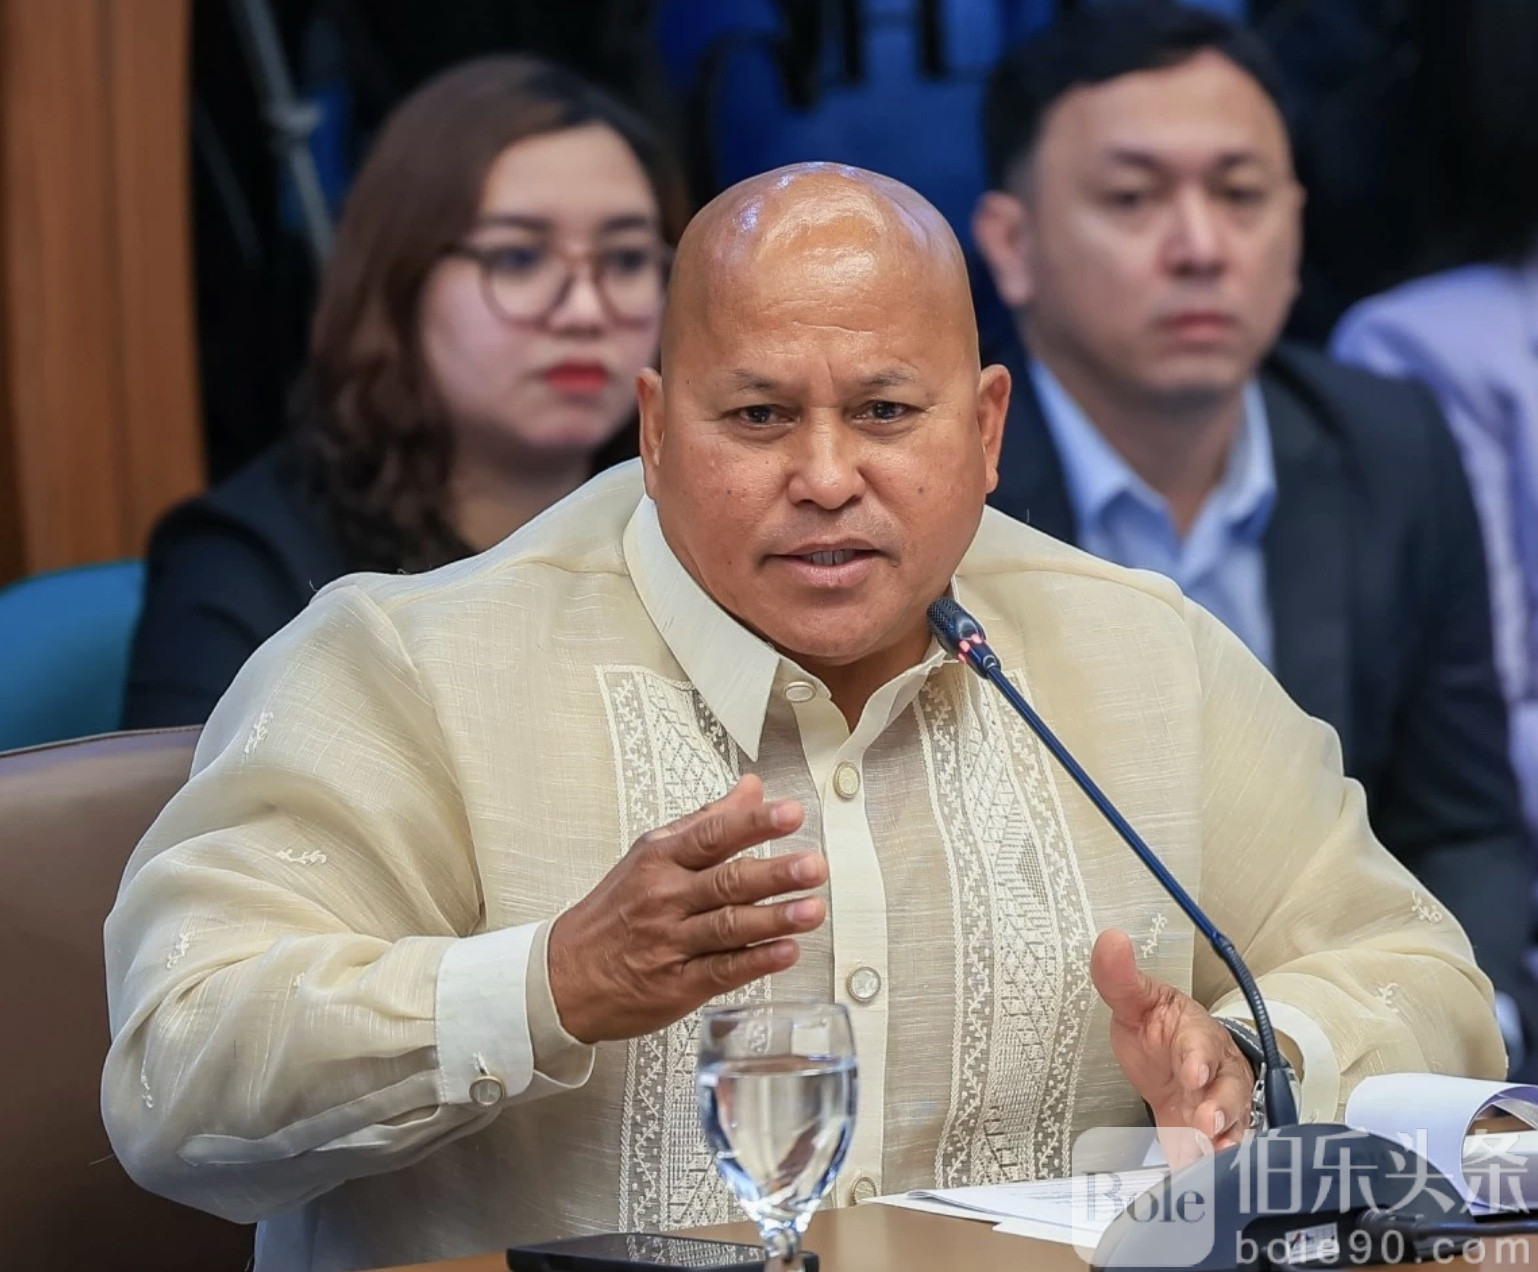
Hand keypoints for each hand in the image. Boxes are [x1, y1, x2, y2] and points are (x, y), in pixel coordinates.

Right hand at [547, 774, 825, 1043]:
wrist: (564, 975)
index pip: (713, 835)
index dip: (754, 823)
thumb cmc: (614, 911)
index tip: (790, 813)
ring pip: (729, 926)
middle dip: (774, 873)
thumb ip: (707, 821)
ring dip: (774, 919)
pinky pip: (722, 971)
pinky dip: (756, 961)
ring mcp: (672, 942)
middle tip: (813, 866)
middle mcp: (667, 898)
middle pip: (727, 882)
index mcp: (661, 860)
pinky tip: (786, 952)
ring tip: (813, 910)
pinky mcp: (679, 985)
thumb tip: (753, 789)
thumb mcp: (652, 853)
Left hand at [1091, 929, 1254, 1166]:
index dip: (1198, 1057)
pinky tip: (1204, 1171)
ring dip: (1224, 1138)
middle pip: (1229, 1088)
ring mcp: (1217, 1104)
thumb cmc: (1160, 1029)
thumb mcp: (1136, 1002)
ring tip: (1214, 1153)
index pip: (1200, 1043)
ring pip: (1233, 1122)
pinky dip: (1213, 1162)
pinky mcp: (1210, 1135)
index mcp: (1194, 1034)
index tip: (1193, 1070)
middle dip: (1219, 1105)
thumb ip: (1119, 978)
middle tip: (1206, 1121)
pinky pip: (1219, 1149)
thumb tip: (1109, 940)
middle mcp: (1215, 1070)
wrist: (1173, 1060)